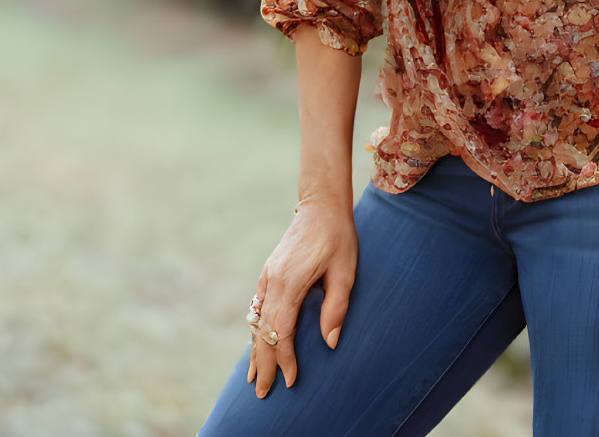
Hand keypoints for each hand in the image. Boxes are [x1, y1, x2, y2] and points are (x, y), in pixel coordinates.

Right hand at [245, 197, 356, 398]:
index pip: (282, 330)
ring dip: (255, 348)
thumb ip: (336, 307)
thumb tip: (330, 343)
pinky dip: (255, 328)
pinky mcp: (269, 271)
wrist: (321, 204)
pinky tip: (256, 342)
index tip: (290, 381)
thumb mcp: (345, 271)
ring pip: (256, 320)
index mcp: (289, 281)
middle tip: (261, 393)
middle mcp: (273, 279)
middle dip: (263, 363)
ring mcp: (268, 275)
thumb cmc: (337, 237)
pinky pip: (257, 306)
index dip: (284, 358)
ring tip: (253, 376)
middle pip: (263, 330)